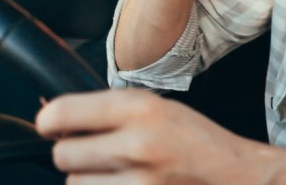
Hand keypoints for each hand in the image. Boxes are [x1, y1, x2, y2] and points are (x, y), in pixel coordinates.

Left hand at [36, 89, 285, 184]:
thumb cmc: (197, 140)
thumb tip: (53, 114)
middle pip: (63, 155)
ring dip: (88, 181)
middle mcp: (137, 144)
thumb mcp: (159, 107)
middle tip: (97, 152)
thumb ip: (109, 110)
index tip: (50, 124)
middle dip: (73, 155)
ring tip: (118, 174)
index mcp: (141, 108)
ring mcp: (139, 183)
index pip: (62, 114)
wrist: (235, 176)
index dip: (49, 121)